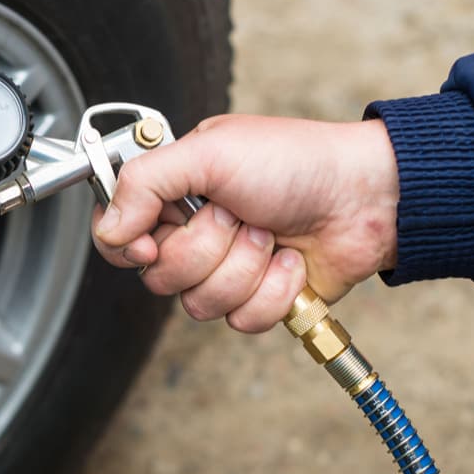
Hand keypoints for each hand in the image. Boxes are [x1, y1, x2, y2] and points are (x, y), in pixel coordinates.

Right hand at [91, 114, 398, 331]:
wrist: (366, 196)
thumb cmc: (295, 162)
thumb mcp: (210, 152)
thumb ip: (146, 182)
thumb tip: (108, 228)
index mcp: (172, 194)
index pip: (118, 237)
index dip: (131, 246)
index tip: (155, 239)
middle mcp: (192, 234)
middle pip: (160, 276)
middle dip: (208, 248)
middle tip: (238, 215)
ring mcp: (224, 270)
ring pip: (200, 303)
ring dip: (245, 268)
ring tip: (270, 234)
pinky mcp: (257, 299)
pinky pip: (242, 320)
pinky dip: (273, 291)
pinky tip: (290, 261)